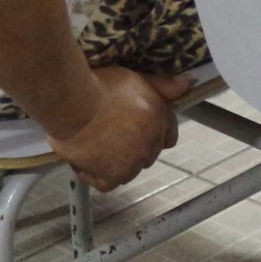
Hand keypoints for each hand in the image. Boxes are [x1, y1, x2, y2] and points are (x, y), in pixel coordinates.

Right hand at [48, 67, 188, 190]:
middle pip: (147, 153)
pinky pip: (107, 183)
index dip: (153, 130)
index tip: (137, 123)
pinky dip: (98, 175)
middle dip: (136, 144)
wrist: (74, 104)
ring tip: (98, 144)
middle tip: (113, 130)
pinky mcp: (108, 177)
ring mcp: (129, 165)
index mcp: (159, 123)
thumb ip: (163, 85)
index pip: (168, 136)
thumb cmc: (103, 86)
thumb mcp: (136, 78)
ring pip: (129, 169)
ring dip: (118, 161)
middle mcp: (149, 148)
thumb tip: (186, 85)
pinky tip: (88, 162)